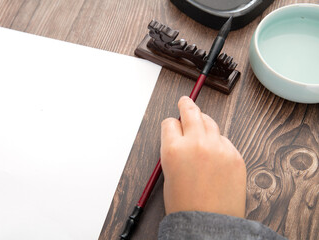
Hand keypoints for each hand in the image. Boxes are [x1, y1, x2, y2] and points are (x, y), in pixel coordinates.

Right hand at [160, 96, 245, 217]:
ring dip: (204, 122)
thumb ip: (173, 151)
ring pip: (210, 121)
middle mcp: (196, 143)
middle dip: (186, 105)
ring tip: (201, 125)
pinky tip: (215, 153)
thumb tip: (179, 137)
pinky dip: (218, 142)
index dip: (170, 125)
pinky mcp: (235, 155)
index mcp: (173, 149)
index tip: (173, 125)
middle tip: (185, 101)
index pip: (170, 122)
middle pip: (191, 111)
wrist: (209, 223)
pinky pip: (224, 139)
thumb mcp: (168, 174)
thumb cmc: (185, 205)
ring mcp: (218, 147)